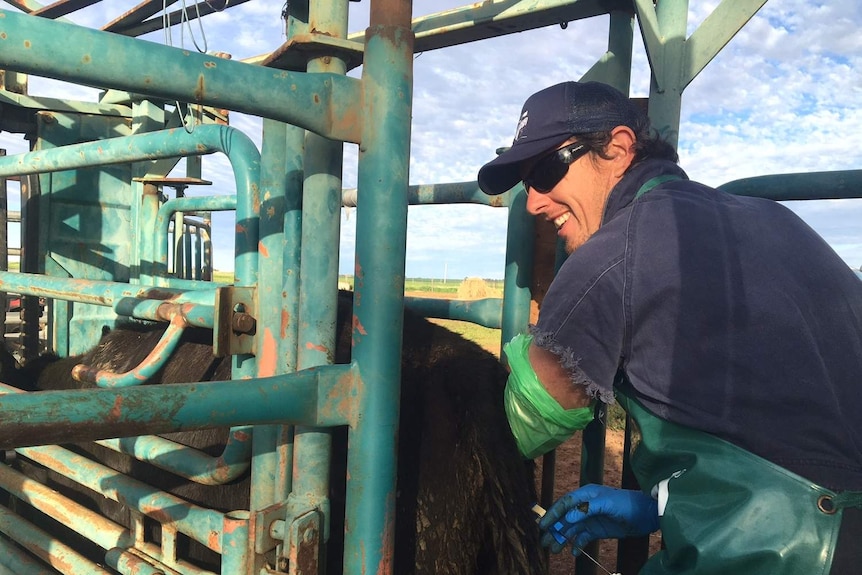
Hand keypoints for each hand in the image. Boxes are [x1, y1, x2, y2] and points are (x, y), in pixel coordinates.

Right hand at [538, 484, 658, 553]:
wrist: (646, 515)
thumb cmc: (628, 505)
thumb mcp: (608, 504)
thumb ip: (587, 509)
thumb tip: (568, 518)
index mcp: (586, 495)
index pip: (565, 504)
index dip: (553, 514)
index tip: (543, 526)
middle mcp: (585, 506)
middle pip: (565, 518)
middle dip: (554, 529)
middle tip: (544, 542)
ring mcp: (591, 518)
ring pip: (572, 529)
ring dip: (562, 539)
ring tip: (553, 550)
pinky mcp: (597, 529)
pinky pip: (583, 537)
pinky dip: (577, 544)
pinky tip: (574, 552)